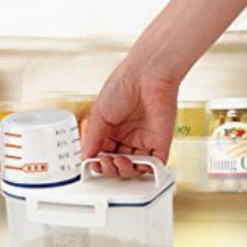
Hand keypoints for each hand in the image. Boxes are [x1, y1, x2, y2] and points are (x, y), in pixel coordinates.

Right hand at [81, 58, 178, 177]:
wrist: (147, 75)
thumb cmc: (124, 85)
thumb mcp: (99, 113)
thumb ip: (93, 138)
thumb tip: (86, 156)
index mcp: (112, 128)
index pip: (104, 153)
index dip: (98, 162)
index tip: (92, 163)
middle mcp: (128, 135)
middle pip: (118, 163)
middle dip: (110, 168)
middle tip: (105, 163)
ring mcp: (145, 140)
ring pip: (134, 167)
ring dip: (124, 171)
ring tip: (118, 161)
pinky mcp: (160, 143)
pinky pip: (154, 164)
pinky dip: (144, 170)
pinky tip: (134, 164)